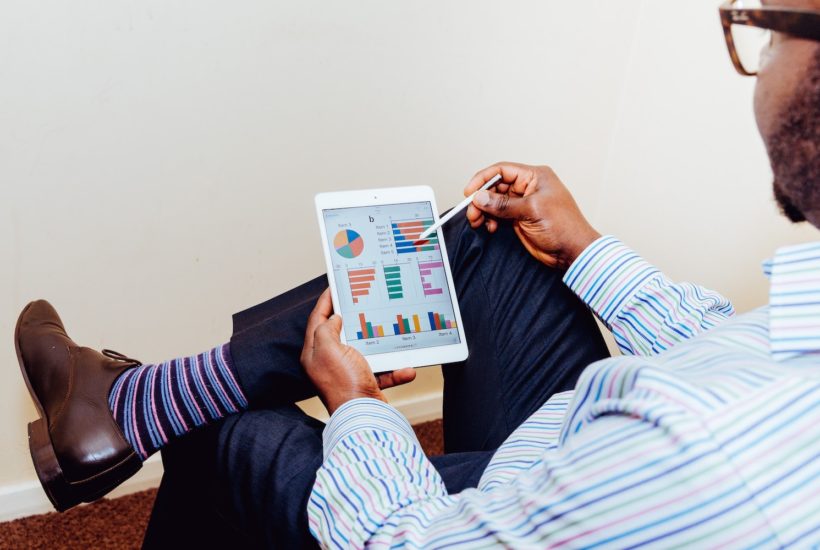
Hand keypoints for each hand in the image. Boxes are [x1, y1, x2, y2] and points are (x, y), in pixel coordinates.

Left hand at [301, 289, 416, 414]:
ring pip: (365, 350)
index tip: (334, 287)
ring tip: (389, 331)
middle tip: (362, 301)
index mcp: (315, 353)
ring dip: (380, 345)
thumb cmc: (343, 384)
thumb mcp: (328, 349)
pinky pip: (382, 371)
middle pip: (340, 332)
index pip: (317, 320)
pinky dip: (394, 370)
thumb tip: (334, 319)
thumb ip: (327, 329)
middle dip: (353, 318)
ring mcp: (347, 373)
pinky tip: (406, 368)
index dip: (326, 301)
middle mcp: (329, 362)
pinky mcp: (365, 384)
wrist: (363, 417)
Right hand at [465, 162, 600, 268]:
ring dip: (484, 211)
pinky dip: (491, 220)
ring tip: (477, 221)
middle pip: (496, 186)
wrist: (572, 251)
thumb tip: (480, 198)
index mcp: (535, 176)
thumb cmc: (564, 227)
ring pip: (495, 202)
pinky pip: (498, 215)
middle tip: (472, 212)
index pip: (502, 170)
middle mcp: (528, 187)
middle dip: (482, 199)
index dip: (483, 179)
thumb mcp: (531, 210)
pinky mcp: (519, 218)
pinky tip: (490, 227)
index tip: (470, 192)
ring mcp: (523, 203)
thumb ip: (503, 204)